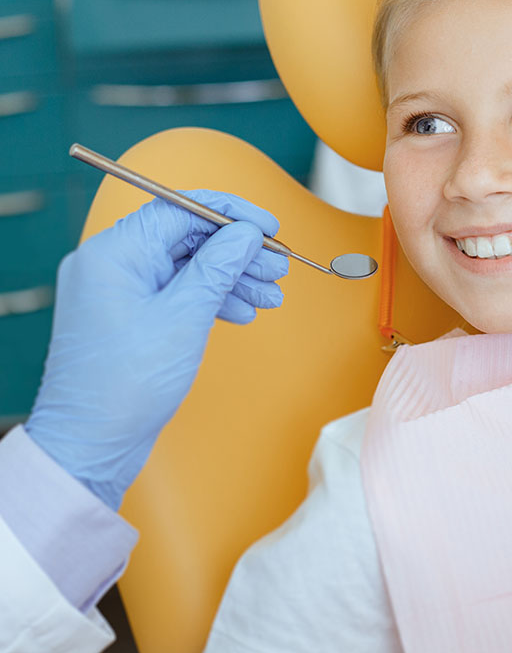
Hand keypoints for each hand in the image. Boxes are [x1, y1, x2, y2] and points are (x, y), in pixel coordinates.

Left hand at [25, 192, 288, 509]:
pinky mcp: (129, 316)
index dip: (232, 215)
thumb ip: (218, 266)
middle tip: (278, 266)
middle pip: (187, 237)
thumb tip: (246, 233)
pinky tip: (242, 310)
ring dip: (231, 277)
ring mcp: (118, 291)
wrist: (91, 443)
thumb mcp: (185, 316)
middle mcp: (111, 264)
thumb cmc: (126, 383)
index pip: (181, 209)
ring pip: (187, 266)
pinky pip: (177, 291)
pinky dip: (211, 297)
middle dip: (238, 252)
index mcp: (114, 253)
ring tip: (271, 294)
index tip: (270, 228)